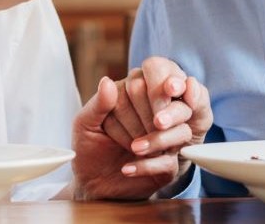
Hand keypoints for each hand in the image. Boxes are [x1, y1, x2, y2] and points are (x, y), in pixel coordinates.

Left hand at [70, 57, 211, 199]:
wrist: (92, 183)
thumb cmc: (89, 147)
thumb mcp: (85, 124)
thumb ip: (98, 104)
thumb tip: (107, 81)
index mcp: (136, 95)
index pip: (154, 82)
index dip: (155, 86)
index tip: (152, 90)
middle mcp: (156, 114)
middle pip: (169, 105)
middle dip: (148, 116)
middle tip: (130, 132)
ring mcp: (165, 139)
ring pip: (180, 131)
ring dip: (154, 139)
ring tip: (132, 148)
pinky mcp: (168, 165)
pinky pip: (168, 162)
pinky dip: (146, 165)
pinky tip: (127, 168)